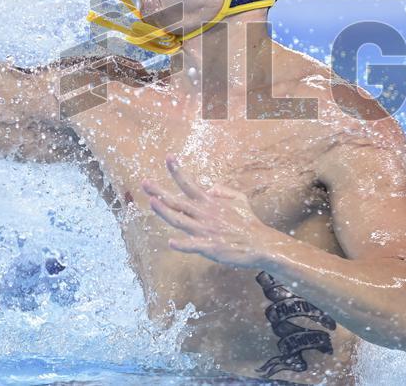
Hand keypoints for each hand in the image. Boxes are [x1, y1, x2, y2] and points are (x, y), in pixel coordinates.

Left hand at [141, 154, 286, 268]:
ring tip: (151, 202)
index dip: (177, 171)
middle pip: (177, 201)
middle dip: (160, 191)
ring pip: (179, 220)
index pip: (190, 184)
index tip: (168, 157)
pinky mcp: (210, 247)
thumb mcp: (239, 199)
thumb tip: (210, 187)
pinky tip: (171, 242)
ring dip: (164, 211)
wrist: (260, 243)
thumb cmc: (248, 222)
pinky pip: (193, 245)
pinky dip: (182, 244)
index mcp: (211, 202)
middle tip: (144, 182)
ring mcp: (206, 231)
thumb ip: (223, 191)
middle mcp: (205, 214)